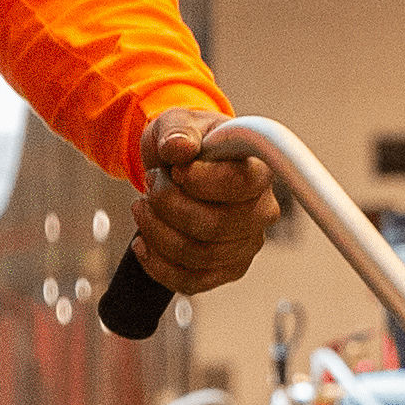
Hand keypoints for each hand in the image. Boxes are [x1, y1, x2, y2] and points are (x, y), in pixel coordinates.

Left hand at [129, 107, 277, 295]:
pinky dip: (158, 265)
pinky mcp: (228, 269)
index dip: (200, 180)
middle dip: (167, 205)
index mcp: (259, 171)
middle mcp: (261, 210)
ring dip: (157, 232)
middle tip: (151, 183)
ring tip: (143, 207)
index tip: (177, 168)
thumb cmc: (187, 143)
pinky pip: (191, 281)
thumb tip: (180, 147)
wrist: (179, 166)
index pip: (240, 185)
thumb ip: (178, 131)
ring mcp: (246, 244)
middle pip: (213, 226)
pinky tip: (144, 243)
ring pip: (197, 255)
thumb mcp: (177, 123)